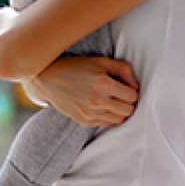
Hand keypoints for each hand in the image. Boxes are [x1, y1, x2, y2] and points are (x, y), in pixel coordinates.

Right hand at [24, 56, 138, 127]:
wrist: (48, 79)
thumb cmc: (76, 67)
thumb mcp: (101, 61)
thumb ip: (123, 69)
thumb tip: (136, 86)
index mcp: (104, 84)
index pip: (132, 96)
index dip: (132, 91)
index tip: (127, 88)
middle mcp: (98, 101)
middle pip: (128, 110)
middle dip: (128, 103)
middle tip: (122, 96)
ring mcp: (90, 113)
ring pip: (119, 120)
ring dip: (120, 111)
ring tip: (113, 102)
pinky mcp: (84, 121)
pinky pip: (106, 124)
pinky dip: (108, 116)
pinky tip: (102, 107)